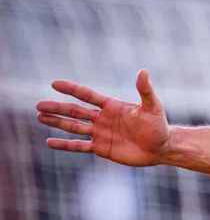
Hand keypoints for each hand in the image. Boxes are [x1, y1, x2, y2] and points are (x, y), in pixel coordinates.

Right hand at [36, 69, 169, 166]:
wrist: (161, 147)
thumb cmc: (158, 125)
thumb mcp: (153, 106)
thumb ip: (145, 90)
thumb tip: (143, 71)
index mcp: (111, 106)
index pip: (87, 95)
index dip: (72, 89)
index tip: (54, 83)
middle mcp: (102, 118)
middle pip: (75, 111)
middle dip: (57, 108)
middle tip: (38, 105)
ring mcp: (100, 133)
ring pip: (73, 127)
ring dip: (56, 122)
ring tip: (40, 117)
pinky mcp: (101, 148)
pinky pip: (79, 146)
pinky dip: (65, 145)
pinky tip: (50, 141)